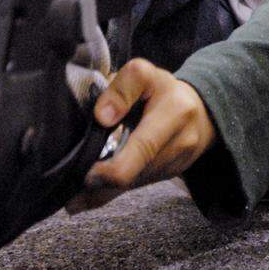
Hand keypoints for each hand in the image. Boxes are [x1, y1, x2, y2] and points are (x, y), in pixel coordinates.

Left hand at [65, 58, 215, 213]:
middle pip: (133, 175)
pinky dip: (110, 191)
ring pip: (132, 186)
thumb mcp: (145, 74)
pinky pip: (134, 187)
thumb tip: (102, 117)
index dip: (112, 169)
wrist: (201, 114)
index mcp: (173, 114)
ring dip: (101, 191)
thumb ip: (122, 87)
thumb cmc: (165, 91)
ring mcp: (173, 166)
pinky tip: (86, 194)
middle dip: (99, 184)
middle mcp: (178, 144)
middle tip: (67, 191)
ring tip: (71, 194)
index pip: (143, 149)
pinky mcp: (165, 177)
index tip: (85, 172)